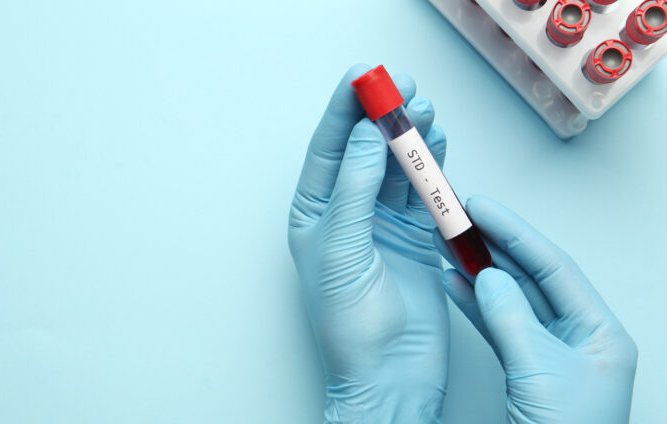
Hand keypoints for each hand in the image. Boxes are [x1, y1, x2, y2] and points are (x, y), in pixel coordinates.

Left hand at [288, 64, 449, 422]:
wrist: (390, 374)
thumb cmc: (350, 325)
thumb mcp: (342, 250)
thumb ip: (355, 191)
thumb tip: (366, 138)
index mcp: (315, 215)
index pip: (329, 151)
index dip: (345, 111)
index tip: (363, 77)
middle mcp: (347, 214)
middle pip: (365, 152)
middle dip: (383, 118)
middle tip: (403, 88)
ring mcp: (383, 225)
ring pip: (397, 167)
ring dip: (411, 138)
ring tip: (425, 111)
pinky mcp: (416, 238)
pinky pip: (424, 192)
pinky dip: (433, 168)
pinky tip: (439, 145)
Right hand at [435, 196, 637, 423]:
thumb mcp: (539, 373)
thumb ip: (512, 318)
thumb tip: (489, 276)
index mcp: (600, 335)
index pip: (555, 267)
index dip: (515, 232)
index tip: (482, 207)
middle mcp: (579, 338)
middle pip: (532, 277)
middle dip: (494, 247)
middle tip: (460, 219)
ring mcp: (551, 354)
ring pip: (511, 299)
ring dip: (478, 271)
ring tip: (447, 244)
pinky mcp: (526, 369)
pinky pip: (499, 325)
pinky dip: (474, 304)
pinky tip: (452, 283)